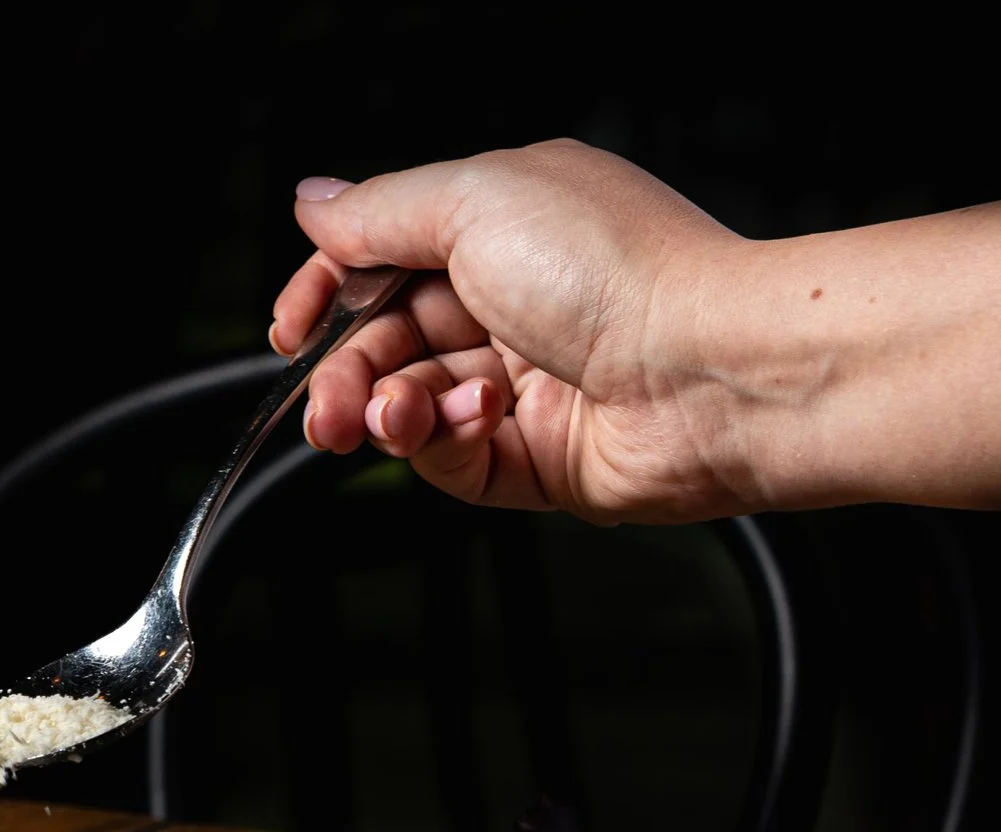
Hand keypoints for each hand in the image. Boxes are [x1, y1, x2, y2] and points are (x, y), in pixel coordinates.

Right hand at [270, 140, 755, 524]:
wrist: (709, 373)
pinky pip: (453, 461)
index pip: (382, 264)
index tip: (291, 328)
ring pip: (409, 407)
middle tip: (326, 406)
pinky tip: (470, 420)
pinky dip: (443, 443)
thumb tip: (313, 203)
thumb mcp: (474, 202)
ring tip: (393, 416)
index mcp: (501, 228)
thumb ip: (378, 212)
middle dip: (342, 375)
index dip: (326, 295)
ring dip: (386, 412)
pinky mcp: (537, 457)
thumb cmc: (616, 270)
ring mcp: (525, 384)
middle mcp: (513, 303)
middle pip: (384, 344)